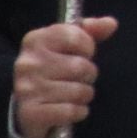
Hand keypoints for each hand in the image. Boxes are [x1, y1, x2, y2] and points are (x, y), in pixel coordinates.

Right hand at [11, 16, 117, 137]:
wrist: (25, 106)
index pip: (75, 36)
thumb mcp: (68, 45)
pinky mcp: (31, 114)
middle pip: (80, 66)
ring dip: (84, 95)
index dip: (87, 47)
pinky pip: (70, 111)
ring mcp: (27, 89)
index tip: (82, 54)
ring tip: (74, 95)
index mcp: (36, 40)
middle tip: (79, 79)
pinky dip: (78, 112)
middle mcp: (28, 63)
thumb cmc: (53, 71)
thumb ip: (90, 31)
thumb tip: (111, 23)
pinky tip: (71, 109)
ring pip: (78, 91)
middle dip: (88, 75)